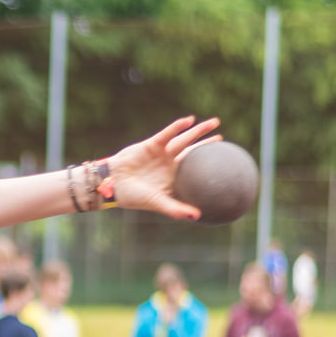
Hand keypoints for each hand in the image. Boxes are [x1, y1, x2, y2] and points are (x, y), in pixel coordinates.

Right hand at [105, 117, 223, 219]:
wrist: (112, 184)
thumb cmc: (134, 196)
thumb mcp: (157, 202)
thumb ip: (176, 209)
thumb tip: (198, 216)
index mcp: (173, 177)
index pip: (195, 170)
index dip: (208, 165)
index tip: (223, 163)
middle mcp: (170, 164)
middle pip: (193, 151)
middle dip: (207, 144)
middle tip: (223, 138)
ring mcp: (162, 153)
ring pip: (184, 139)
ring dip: (198, 131)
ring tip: (214, 122)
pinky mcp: (152, 144)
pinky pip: (168, 134)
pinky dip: (178, 127)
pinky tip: (189, 120)